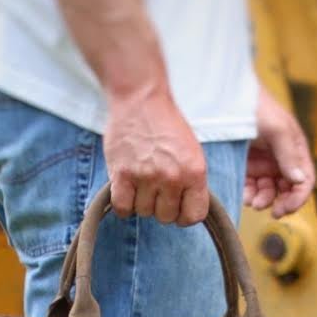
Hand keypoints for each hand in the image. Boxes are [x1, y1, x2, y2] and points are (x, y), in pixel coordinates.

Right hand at [104, 87, 208, 225]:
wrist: (141, 98)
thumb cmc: (167, 126)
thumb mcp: (192, 153)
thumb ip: (191, 183)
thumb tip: (186, 213)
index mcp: (194, 172)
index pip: (193, 216)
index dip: (184, 215)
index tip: (177, 206)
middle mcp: (172, 177)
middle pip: (166, 217)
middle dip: (160, 206)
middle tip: (155, 186)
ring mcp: (146, 176)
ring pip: (144, 212)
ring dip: (141, 201)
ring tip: (141, 180)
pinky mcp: (122, 174)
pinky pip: (123, 208)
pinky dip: (124, 204)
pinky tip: (126, 189)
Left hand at [244, 85, 314, 217]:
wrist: (228, 98)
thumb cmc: (257, 108)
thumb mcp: (277, 129)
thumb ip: (289, 155)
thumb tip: (299, 180)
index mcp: (295, 150)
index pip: (305, 180)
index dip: (298, 197)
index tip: (286, 208)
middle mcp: (282, 160)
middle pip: (288, 190)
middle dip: (280, 202)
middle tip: (271, 211)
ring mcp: (263, 164)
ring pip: (269, 192)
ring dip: (264, 201)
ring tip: (253, 201)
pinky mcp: (246, 168)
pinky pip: (252, 188)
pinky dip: (250, 195)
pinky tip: (245, 195)